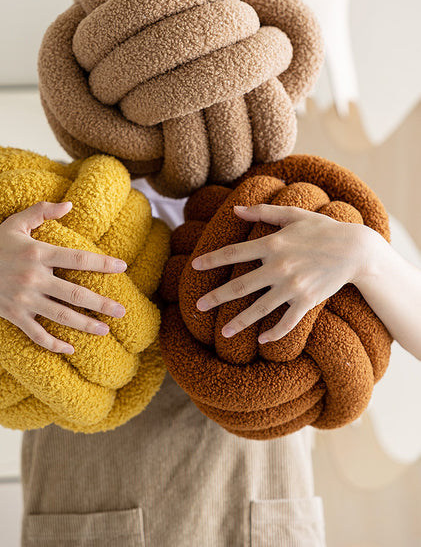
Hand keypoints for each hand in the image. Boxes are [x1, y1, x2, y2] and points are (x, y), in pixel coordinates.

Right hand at [0, 201, 127, 353]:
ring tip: (106, 329)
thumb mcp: (15, 222)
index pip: (78, 258)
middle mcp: (33, 277)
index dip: (102, 263)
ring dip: (86, 325)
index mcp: (38, 253)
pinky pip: (37, 334)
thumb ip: (42, 210)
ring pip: (61, 316)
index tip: (122, 267)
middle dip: (102, 303)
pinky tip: (70, 349)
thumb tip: (69, 204)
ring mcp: (24, 299)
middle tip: (123, 310)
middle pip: (75, 293)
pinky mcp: (14, 315)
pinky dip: (53, 344)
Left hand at [191, 204, 369, 342]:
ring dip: (239, 322)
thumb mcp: (293, 214)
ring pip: (259, 308)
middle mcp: (279, 267)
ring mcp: (292, 287)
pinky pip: (287, 322)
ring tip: (223, 332)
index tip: (194, 266)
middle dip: (216, 297)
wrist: (356, 250)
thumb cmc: (323, 228)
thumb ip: (263, 212)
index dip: (212, 260)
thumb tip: (235, 210)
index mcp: (273, 243)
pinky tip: (261, 340)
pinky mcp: (307, 301)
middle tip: (198, 306)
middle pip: (240, 285)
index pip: (234, 253)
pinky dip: (274, 333)